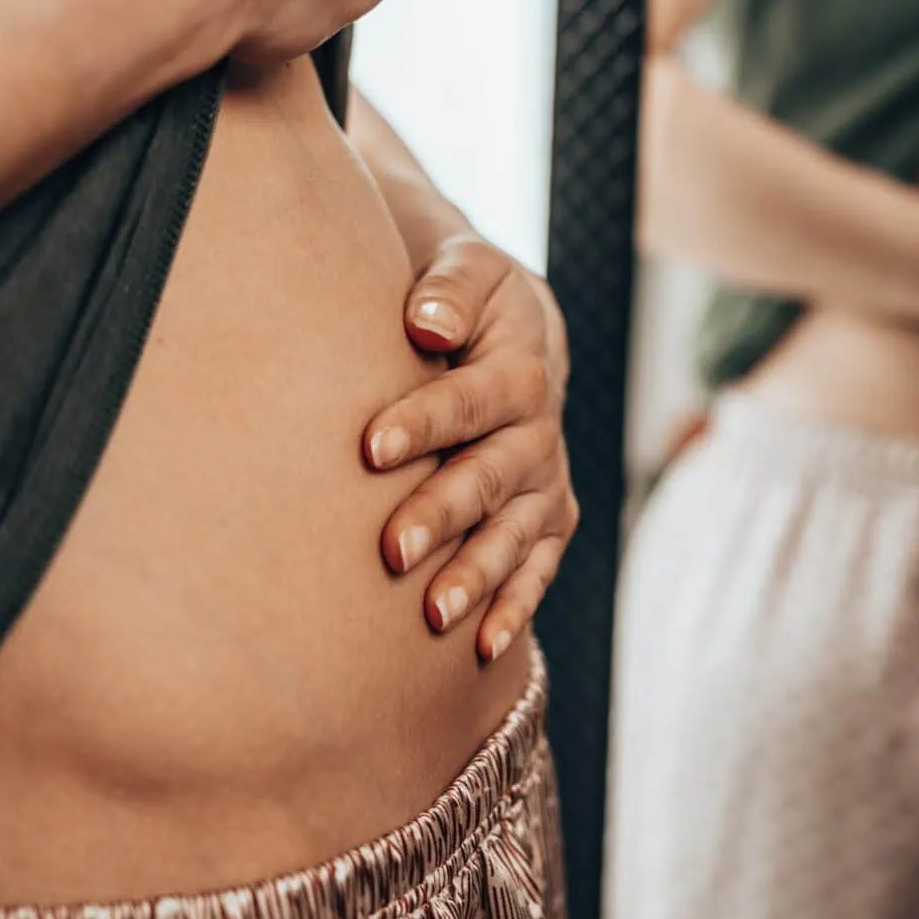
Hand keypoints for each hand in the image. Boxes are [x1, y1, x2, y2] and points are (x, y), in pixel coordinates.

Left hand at [362, 234, 577, 663]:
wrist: (513, 329)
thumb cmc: (466, 299)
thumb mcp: (467, 269)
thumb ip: (450, 289)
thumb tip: (428, 322)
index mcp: (521, 369)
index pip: (471, 399)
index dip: (423, 423)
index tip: (370, 449)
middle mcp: (541, 433)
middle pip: (492, 477)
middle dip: (443, 513)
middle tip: (390, 550)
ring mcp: (547, 483)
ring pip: (515, 534)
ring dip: (477, 574)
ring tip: (433, 614)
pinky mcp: (548, 520)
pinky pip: (536, 569)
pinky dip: (514, 608)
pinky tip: (483, 649)